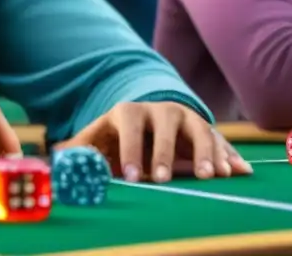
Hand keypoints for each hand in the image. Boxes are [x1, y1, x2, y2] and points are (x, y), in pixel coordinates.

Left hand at [53, 101, 252, 182]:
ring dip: (207, 153)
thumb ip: (78, 148)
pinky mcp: (208, 131)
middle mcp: (161, 111)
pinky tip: (239, 172)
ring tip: (211, 176)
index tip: (134, 177)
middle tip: (165, 180)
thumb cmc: (119, 136)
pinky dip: (230, 157)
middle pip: (166, 127)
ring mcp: (188, 119)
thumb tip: (52, 154)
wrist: (149, 121)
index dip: (131, 150)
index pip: (130, 126)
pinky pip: (222, 143)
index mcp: (130, 112)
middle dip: (166, 154)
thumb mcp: (98, 137)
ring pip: (200, 131)